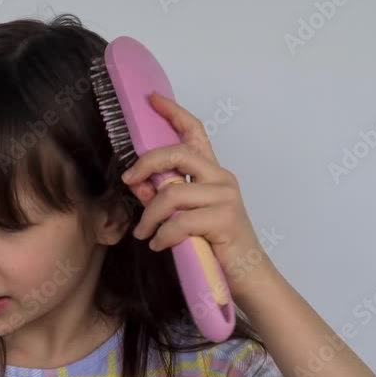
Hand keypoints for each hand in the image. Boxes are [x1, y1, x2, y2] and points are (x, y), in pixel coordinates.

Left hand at [121, 92, 272, 298]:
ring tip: (145, 233)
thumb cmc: (216, 247)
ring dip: (150, 216)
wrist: (248, 277)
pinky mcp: (225, 219)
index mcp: (213, 174)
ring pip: (172, 194)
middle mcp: (222, 179)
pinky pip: (180, 222)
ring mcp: (225, 197)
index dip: (173, 112)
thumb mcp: (185, 218)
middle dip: (146, 164)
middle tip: (128, 180)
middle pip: (178, 154)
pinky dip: (163, 235)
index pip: (195, 132)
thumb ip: (163, 198)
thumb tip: (137, 183)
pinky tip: (160, 245)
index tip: (152, 98)